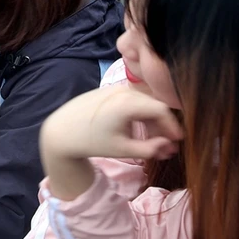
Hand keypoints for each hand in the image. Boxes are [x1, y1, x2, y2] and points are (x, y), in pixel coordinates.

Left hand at [41, 86, 183, 162]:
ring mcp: (115, 88)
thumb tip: (168, 146)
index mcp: (128, 102)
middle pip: (153, 105)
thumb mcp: (122, 149)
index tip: (178, 142)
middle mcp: (123, 90)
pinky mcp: (108, 91)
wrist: (60, 131)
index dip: (172, 126)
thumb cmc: (91, 142)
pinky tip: (139, 132)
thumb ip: (149, 149)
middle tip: (167, 147)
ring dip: (151, 121)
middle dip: (163, 126)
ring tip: (153, 143)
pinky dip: (139, 115)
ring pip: (143, 103)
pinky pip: (132, 100)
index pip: (161, 109)